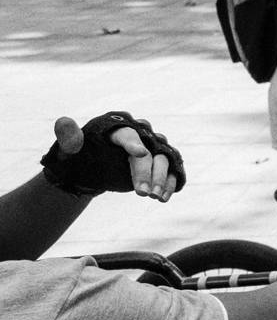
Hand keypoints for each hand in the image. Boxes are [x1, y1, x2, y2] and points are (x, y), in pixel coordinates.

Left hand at [41, 111, 185, 200]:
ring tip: (155, 197)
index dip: (134, 144)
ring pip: (164, 160)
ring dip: (162, 179)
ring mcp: (152, 149)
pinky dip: (171, 183)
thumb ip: (69, 138)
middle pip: (150, 149)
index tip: (140, 154)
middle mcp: (140, 134)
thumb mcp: (68, 150)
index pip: (128, 134)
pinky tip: (164, 198)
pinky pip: (171, 171)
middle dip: (148, 171)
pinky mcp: (158, 164)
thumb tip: (63, 122)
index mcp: (118, 127)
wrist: (88, 169)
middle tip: (142, 194)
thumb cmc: (78, 156)